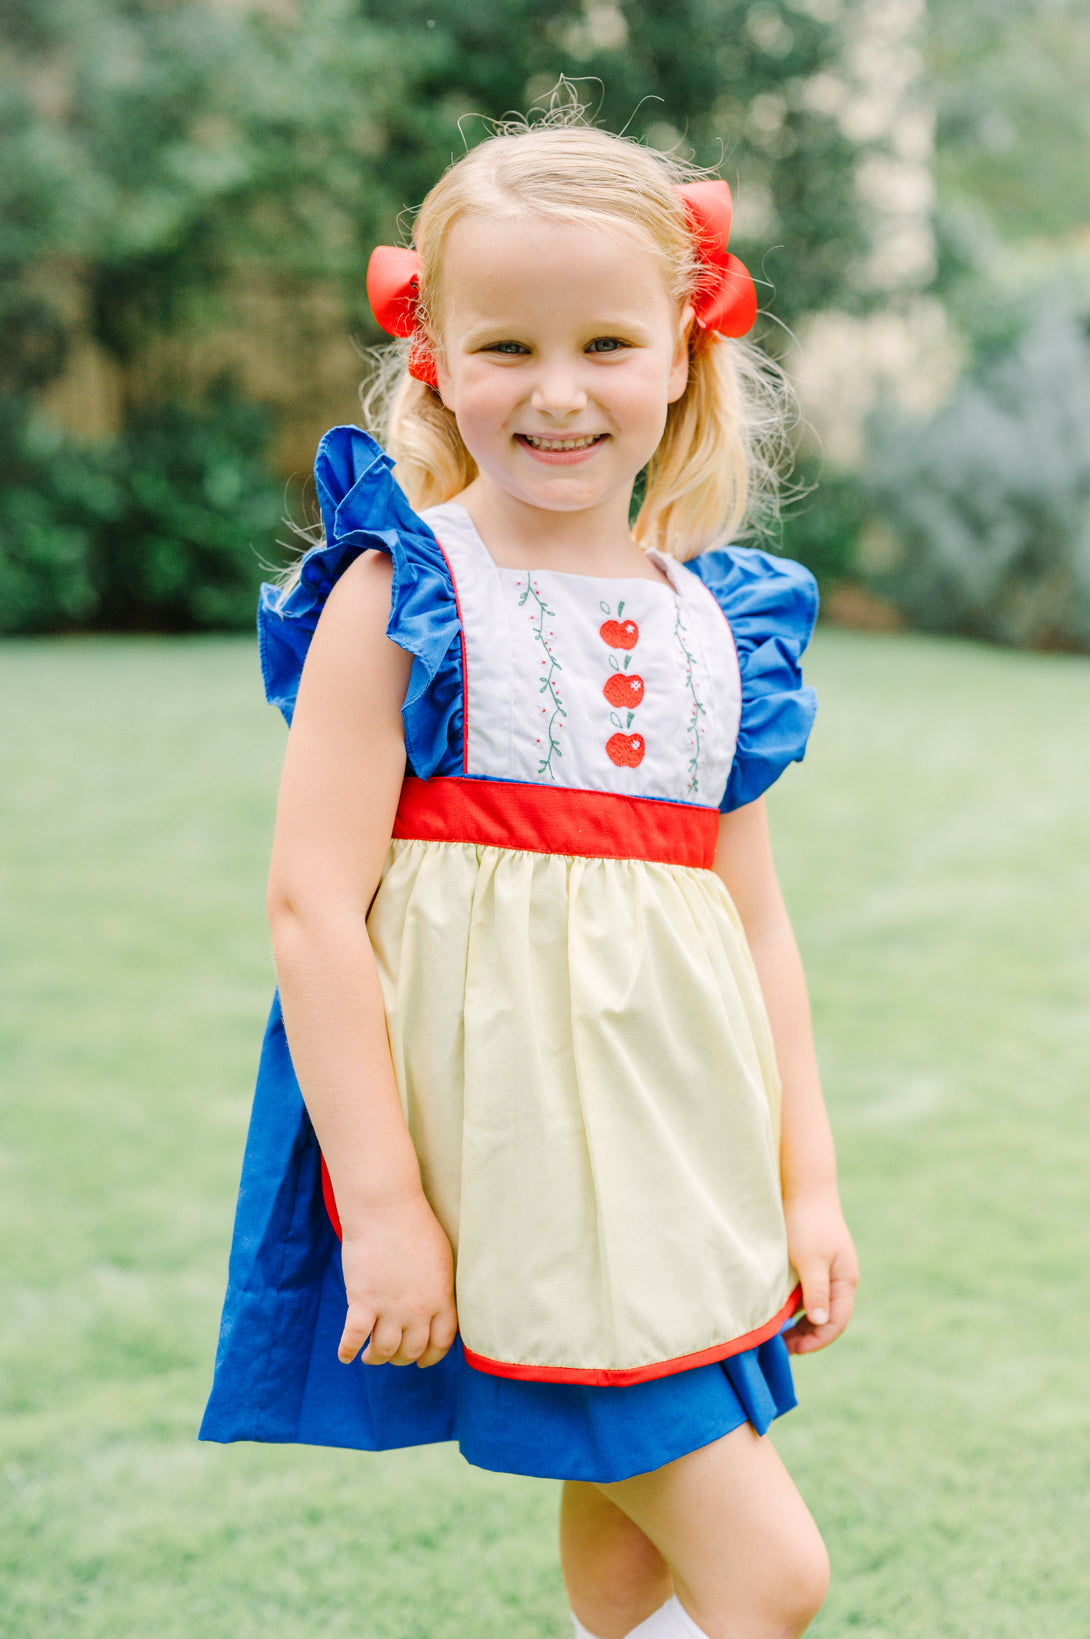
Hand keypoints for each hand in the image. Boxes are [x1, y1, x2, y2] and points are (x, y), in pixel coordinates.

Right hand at [336, 1191, 457, 1368]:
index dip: (431, 1356)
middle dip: (401, 1358)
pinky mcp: (362, 1301)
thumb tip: (438, 1304)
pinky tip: (345, 1355)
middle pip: (411, 1349)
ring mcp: (389, 1308)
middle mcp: (418, 1310)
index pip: (442, 1341)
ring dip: (376, 1358)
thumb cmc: (415, 1226)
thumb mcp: (441, 1259)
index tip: (422, 1361)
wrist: (386, 1210)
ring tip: (370, 1357)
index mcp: (441, 1298)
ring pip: (384, 1350)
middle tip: (392, 1356)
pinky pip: (353, 1338)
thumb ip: (440, 1287)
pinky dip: (347, 1351)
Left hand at [782, 1188, 857, 1355]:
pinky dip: (797, 1306)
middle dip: (809, 1336)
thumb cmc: (808, 1223)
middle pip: (829, 1318)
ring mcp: (829, 1271)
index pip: (836, 1322)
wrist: (805, 1188)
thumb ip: (817, 1291)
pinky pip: (810, 1293)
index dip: (817, 1340)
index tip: (793, 1349)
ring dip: (801, 1323)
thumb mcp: (811, 1259)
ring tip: (779, 1335)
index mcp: (846, 1280)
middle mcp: (841, 1279)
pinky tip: (780, 1311)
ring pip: (818, 1307)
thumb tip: (820, 1322)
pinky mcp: (816, 1262)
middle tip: (783, 1348)